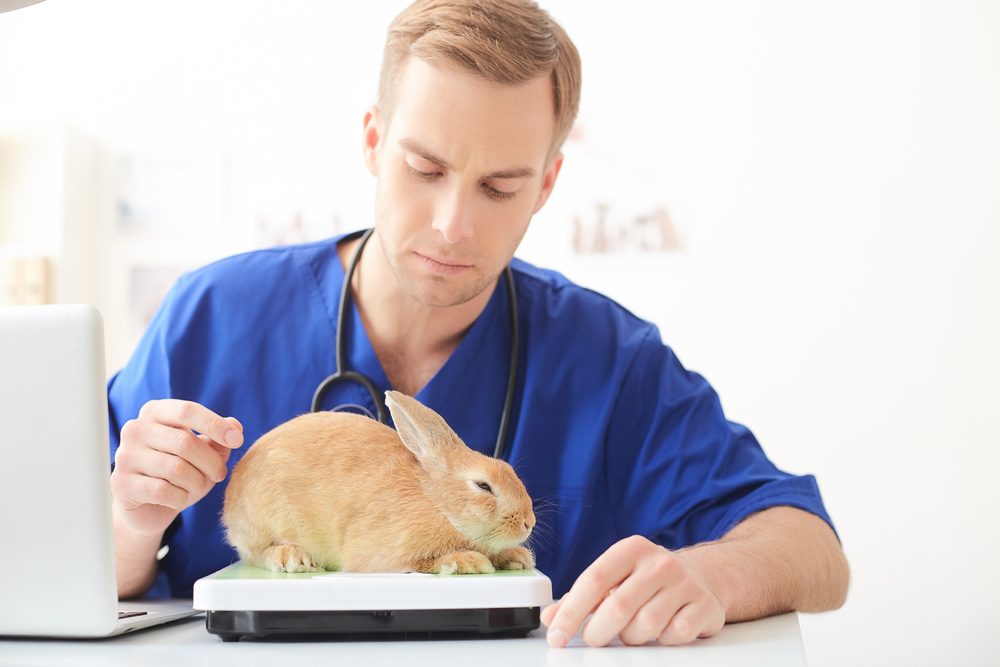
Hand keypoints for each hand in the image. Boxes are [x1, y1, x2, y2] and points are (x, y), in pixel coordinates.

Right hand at [110, 399, 243, 536]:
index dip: (215, 425)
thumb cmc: (180, 472)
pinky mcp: (121, 484)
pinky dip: (180, 498)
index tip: (238, 440)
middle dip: (211, 462)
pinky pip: (163, 491)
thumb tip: (234, 426)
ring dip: (197, 482)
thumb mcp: (204, 453)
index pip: (187, 411)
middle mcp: (135, 429)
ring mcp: (125, 456)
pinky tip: (179, 498)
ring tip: (198, 486)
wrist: (149, 506)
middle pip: (185, 442)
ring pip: (176, 469)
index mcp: (155, 412)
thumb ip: (219, 439)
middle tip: (220, 474)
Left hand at [540, 535, 724, 646]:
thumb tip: (551, 618)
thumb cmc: (648, 580)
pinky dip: (662, 640)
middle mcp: (659, 562)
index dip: (572, 611)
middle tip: (593, 640)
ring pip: (646, 625)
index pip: (594, 580)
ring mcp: (685, 583)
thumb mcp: (615, 578)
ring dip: (632, 637)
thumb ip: (582, 598)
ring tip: (633, 631)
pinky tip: (662, 630)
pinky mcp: (705, 605)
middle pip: (618, 606)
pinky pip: (675, 635)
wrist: (702, 576)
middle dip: (598, 632)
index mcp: (631, 549)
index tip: (556, 635)